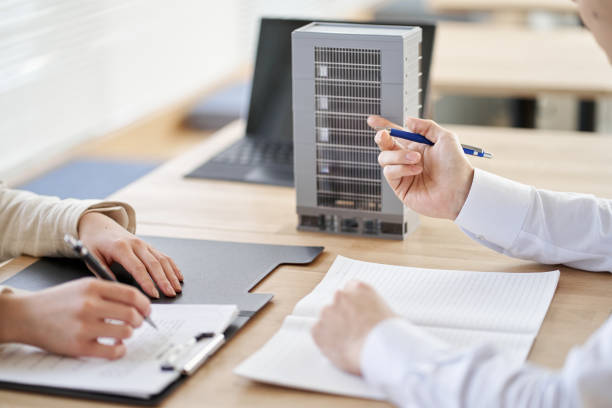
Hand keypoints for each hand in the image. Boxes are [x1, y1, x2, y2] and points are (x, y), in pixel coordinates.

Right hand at [0, 278, 150, 358]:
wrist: (27, 315)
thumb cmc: (59, 301)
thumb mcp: (83, 286)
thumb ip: (109, 292)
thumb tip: (138, 304)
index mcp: (93, 287)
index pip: (131, 294)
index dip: (144, 304)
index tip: (147, 310)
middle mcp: (89, 305)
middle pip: (132, 314)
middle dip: (140, 320)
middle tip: (137, 323)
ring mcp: (84, 326)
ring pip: (125, 332)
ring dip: (129, 334)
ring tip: (123, 333)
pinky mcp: (78, 346)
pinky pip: (112, 351)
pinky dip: (120, 350)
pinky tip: (116, 346)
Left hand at [78, 212, 182, 297]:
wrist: (99, 224)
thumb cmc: (94, 241)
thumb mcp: (92, 256)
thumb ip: (103, 272)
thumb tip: (116, 288)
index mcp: (121, 247)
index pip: (138, 267)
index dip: (147, 282)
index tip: (154, 295)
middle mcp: (136, 244)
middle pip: (154, 264)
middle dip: (164, 280)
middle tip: (170, 294)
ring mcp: (144, 244)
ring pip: (162, 260)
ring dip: (171, 275)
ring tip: (177, 288)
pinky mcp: (148, 245)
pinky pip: (164, 256)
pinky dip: (172, 266)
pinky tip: (178, 276)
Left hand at [311, 281, 395, 374]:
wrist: (381, 348)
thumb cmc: (390, 333)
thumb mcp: (390, 313)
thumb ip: (375, 311)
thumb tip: (376, 320)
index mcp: (359, 288)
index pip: (350, 290)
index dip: (353, 305)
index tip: (355, 314)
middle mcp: (341, 296)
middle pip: (337, 304)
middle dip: (342, 316)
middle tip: (353, 331)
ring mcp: (327, 312)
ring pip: (327, 320)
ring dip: (334, 328)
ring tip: (349, 343)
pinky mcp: (318, 330)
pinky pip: (319, 334)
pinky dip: (326, 341)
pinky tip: (340, 348)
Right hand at [368, 115, 474, 219]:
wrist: (460, 191)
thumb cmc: (456, 167)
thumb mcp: (445, 138)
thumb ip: (426, 126)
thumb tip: (407, 120)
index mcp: (417, 146)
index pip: (396, 134)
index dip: (384, 126)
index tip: (373, 120)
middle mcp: (407, 159)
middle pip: (384, 145)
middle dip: (382, 138)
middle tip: (384, 135)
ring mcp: (402, 173)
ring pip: (384, 158)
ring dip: (399, 155)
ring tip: (417, 159)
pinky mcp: (400, 187)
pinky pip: (390, 172)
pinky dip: (401, 168)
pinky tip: (416, 170)